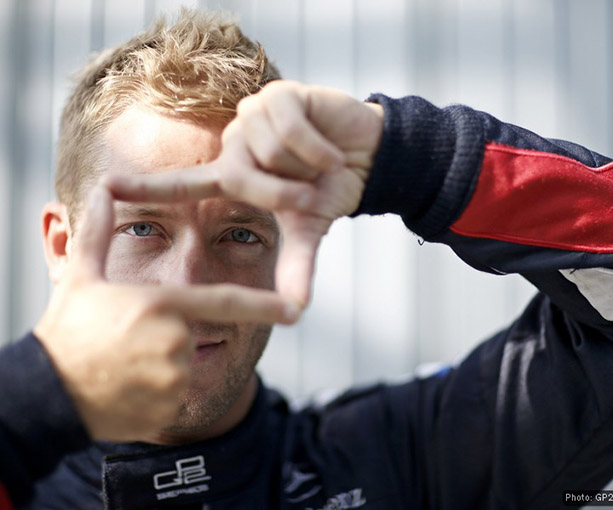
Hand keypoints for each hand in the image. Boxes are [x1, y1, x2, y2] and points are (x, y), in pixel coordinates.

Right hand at [34, 186, 297, 441]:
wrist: (47, 394)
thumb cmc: (66, 332)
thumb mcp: (81, 278)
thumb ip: (97, 232)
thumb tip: (99, 189)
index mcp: (162, 304)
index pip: (226, 301)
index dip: (264, 305)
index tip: (295, 308)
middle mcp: (175, 340)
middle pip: (194, 334)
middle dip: (171, 336)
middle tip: (130, 341)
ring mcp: (174, 377)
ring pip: (185, 365)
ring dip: (162, 364)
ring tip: (125, 363)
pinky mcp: (169, 407)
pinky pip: (176, 394)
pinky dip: (158, 391)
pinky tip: (127, 387)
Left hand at [106, 81, 383, 305]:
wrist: (365, 155)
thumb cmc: (330, 188)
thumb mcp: (309, 228)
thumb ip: (297, 264)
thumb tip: (297, 309)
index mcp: (234, 175)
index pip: (185, 184)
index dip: (148, 187)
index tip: (107, 188)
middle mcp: (236, 144)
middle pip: (240, 178)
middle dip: (282, 193)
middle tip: (310, 192)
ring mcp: (254, 116)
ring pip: (265, 149)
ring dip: (305, 165)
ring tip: (320, 161)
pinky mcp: (277, 94)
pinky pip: (287, 126)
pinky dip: (316, 146)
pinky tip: (329, 148)